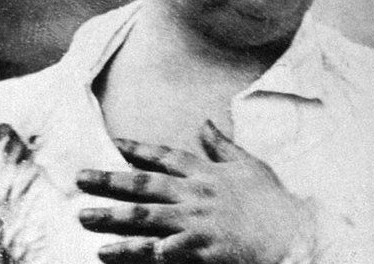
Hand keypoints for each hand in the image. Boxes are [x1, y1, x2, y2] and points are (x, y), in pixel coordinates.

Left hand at [76, 120, 314, 263]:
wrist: (293, 235)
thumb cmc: (273, 203)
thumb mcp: (249, 166)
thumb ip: (222, 147)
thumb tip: (205, 123)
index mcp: (206, 174)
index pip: (165, 156)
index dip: (138, 149)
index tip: (113, 144)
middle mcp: (195, 195)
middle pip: (144, 185)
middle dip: (109, 181)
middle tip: (80, 179)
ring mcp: (196, 223)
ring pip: (145, 218)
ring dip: (112, 219)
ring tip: (85, 219)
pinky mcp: (201, 250)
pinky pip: (165, 250)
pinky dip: (145, 251)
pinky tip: (119, 254)